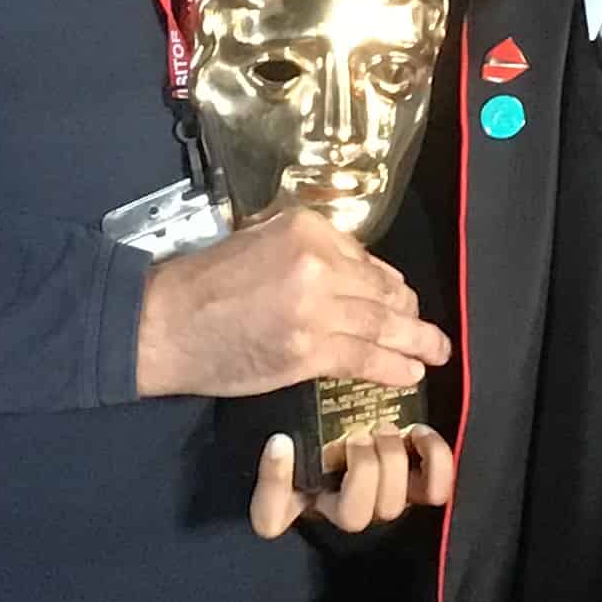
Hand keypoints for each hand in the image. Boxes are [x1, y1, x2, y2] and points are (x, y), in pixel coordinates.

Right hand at [134, 209, 451, 399]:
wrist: (165, 323)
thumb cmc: (204, 282)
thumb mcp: (259, 239)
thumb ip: (308, 251)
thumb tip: (359, 274)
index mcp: (307, 229)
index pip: (365, 258)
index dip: (387, 283)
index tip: (398, 298)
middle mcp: (318, 263)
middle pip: (381, 291)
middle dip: (409, 312)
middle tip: (428, 328)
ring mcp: (316, 309)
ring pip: (381, 325)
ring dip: (416, 341)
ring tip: (436, 352)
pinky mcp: (308, 351)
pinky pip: (363, 359)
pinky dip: (392, 366)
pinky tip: (410, 372)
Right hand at [249, 424, 456, 539]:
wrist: (366, 427)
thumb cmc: (329, 441)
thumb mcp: (296, 445)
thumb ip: (275, 456)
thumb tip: (280, 444)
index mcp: (302, 502)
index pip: (270, 518)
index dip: (275, 482)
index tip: (280, 441)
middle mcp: (344, 511)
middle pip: (353, 515)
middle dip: (358, 468)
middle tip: (357, 434)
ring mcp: (384, 502)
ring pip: (391, 505)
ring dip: (390, 463)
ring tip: (384, 431)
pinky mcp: (418, 489)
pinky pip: (436, 490)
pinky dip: (433, 458)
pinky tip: (416, 432)